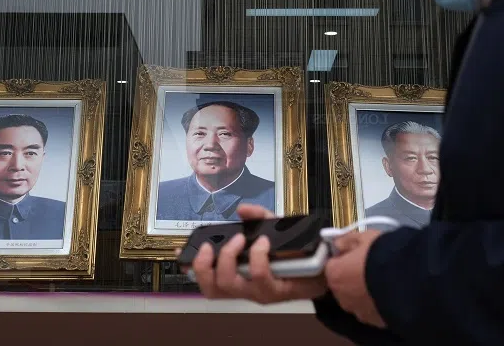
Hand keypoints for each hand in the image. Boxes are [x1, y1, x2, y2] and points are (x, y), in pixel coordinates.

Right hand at [184, 204, 327, 303]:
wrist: (324, 269)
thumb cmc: (295, 253)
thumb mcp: (274, 229)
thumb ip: (257, 218)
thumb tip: (242, 210)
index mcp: (239, 274)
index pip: (207, 277)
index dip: (191, 266)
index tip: (179, 251)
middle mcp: (244, 287)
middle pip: (211, 288)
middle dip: (204, 265)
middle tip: (211, 247)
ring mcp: (257, 292)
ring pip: (229, 285)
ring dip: (229, 258)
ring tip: (240, 240)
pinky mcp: (274, 292)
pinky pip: (259, 277)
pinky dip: (258, 257)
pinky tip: (264, 243)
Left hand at [325, 230, 385, 327]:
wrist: (408, 280)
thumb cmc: (381, 254)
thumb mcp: (364, 237)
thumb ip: (346, 240)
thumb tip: (337, 244)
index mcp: (334, 274)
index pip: (332, 264)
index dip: (344, 258)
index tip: (356, 254)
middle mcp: (341, 296)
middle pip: (343, 284)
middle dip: (352, 276)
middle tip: (369, 266)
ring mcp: (357, 311)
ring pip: (356, 298)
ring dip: (363, 291)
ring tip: (382, 280)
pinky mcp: (374, 321)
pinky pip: (371, 309)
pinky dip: (376, 302)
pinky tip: (389, 293)